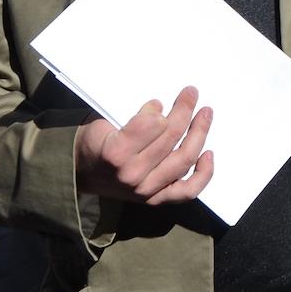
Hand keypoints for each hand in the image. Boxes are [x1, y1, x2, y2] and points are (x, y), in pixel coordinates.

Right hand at [74, 86, 212, 203]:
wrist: (81, 172)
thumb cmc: (95, 142)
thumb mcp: (106, 122)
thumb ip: (134, 117)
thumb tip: (161, 108)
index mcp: (116, 152)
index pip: (152, 125)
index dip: (158, 109)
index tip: (159, 102)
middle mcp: (132, 175)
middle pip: (170, 138)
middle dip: (185, 110)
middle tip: (192, 93)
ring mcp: (146, 190)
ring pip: (183, 159)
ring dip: (199, 132)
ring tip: (205, 114)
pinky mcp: (156, 198)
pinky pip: (187, 190)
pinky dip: (203, 174)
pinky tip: (209, 154)